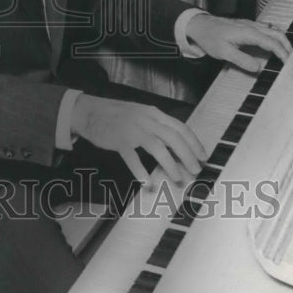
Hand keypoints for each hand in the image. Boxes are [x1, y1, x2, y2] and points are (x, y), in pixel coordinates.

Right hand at [70, 94, 205, 185]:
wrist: (89, 111)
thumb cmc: (116, 115)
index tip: (203, 156)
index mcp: (153, 113)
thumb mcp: (140, 115)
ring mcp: (132, 129)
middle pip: (173, 137)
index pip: (180, 127)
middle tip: (195, 170)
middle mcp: (146, 119)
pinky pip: (132, 157)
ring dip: (170, 164)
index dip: (194, 143)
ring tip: (177, 177)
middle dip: (187, 156)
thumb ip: (157, 126)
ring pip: (157, 147)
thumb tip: (177, 145)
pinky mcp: (119, 140)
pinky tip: (146, 182)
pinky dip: (140, 170)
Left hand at [185, 13, 291, 72]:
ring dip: (283, 41)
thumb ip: (241, 60)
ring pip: (274, 30)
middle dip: (288, 47)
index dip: (283, 54)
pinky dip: (276, 37)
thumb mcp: (223, 52)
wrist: (199, 25)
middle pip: (278, 34)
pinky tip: (275, 44)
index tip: (289, 64)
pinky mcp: (248, 25)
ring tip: (287, 54)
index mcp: (248, 32)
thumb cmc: (209, 37)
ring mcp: (250, 24)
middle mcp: (252, 26)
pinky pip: (267, 29)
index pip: (272, 43)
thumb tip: (258, 68)